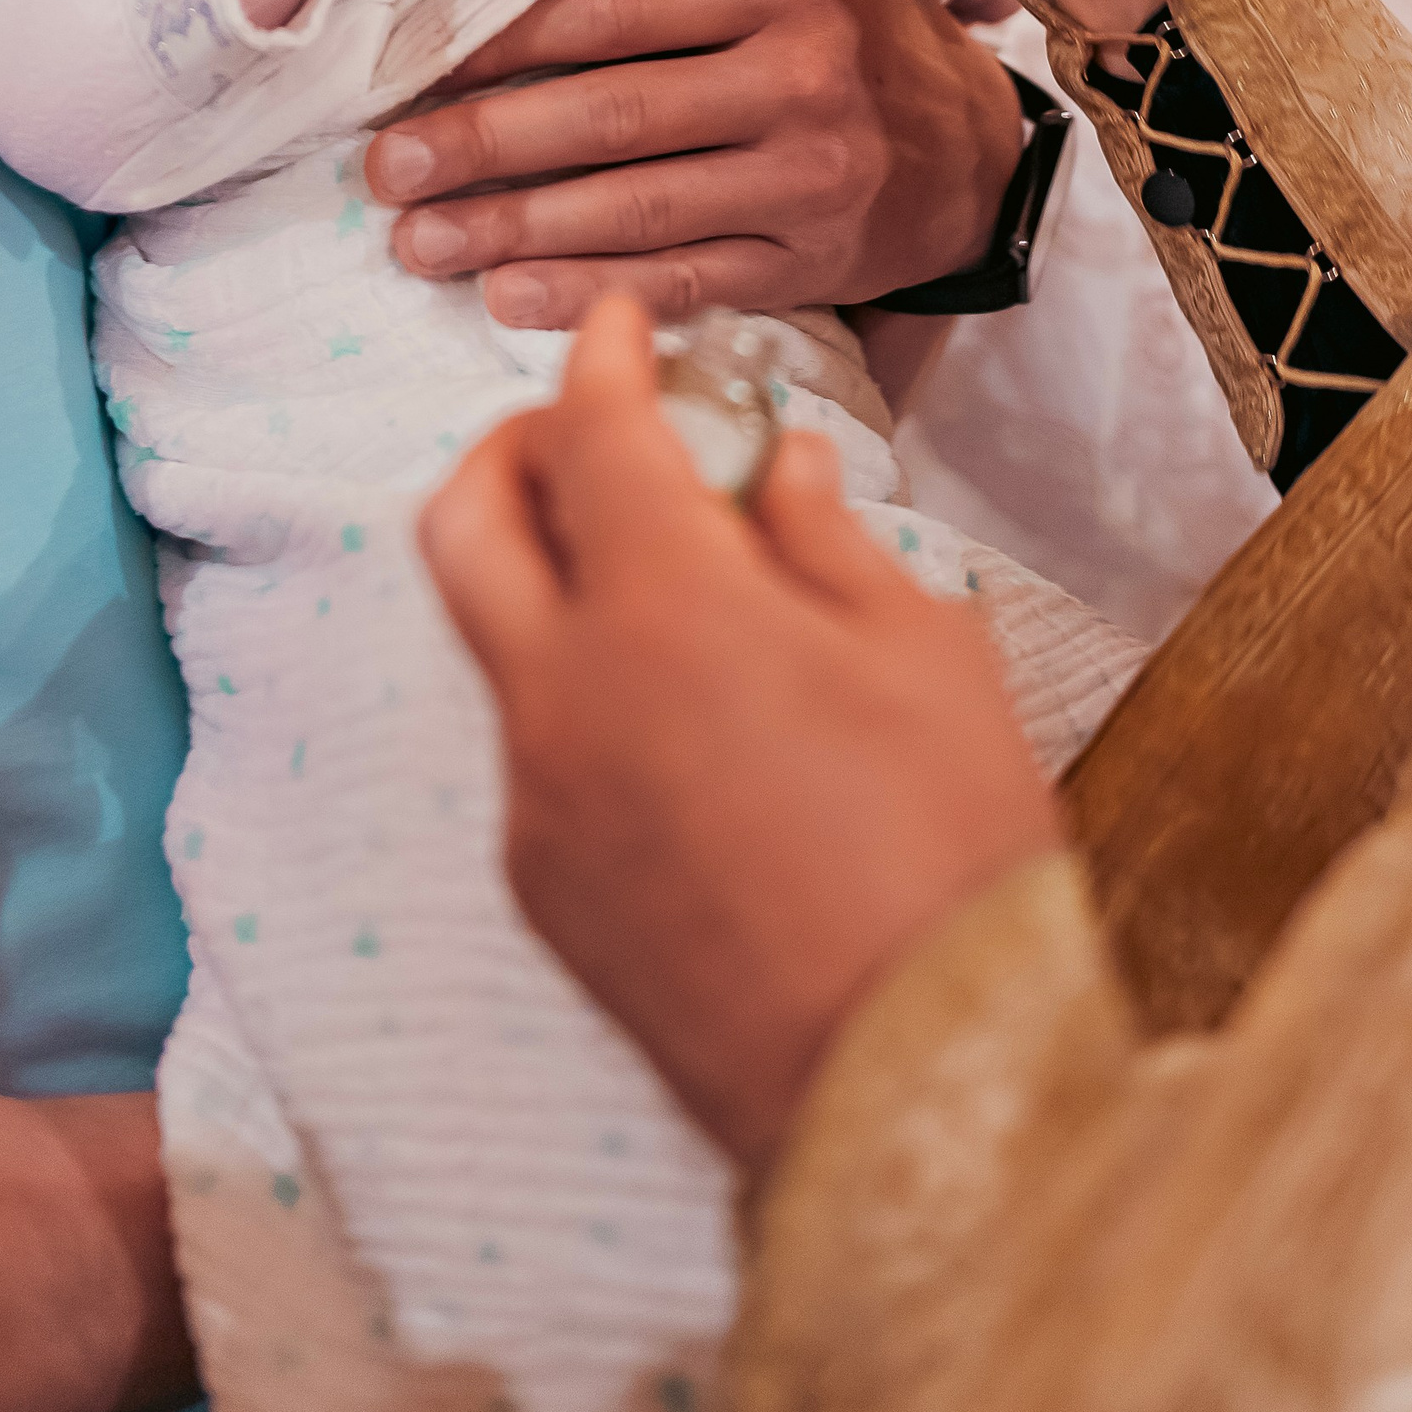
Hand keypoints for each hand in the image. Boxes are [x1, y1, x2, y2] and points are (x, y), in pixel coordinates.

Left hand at [366, 0, 1021, 327]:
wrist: (976, 154)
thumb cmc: (857, 33)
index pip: (613, 7)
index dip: (503, 40)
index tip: (414, 66)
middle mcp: (799, 77)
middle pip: (609, 115)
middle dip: (482, 144)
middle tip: (386, 167)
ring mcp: (807, 179)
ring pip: (634, 209)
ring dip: (512, 229)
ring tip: (415, 242)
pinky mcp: (810, 263)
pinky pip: (682, 281)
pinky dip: (590, 293)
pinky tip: (507, 298)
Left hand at [421, 299, 1059, 1175]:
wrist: (916, 1084)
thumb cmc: (946, 851)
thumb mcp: (923, 654)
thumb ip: (826, 538)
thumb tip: (777, 468)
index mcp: (662, 607)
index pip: (589, 434)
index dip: (603, 359)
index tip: (623, 328)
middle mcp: (562, 693)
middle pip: (464, 521)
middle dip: (512, 448)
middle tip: (590, 430)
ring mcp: (537, 800)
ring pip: (492, 640)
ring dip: (547, 576)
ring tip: (663, 580)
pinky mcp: (544, 890)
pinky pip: (533, 748)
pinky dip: (580, 689)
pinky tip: (684, 713)